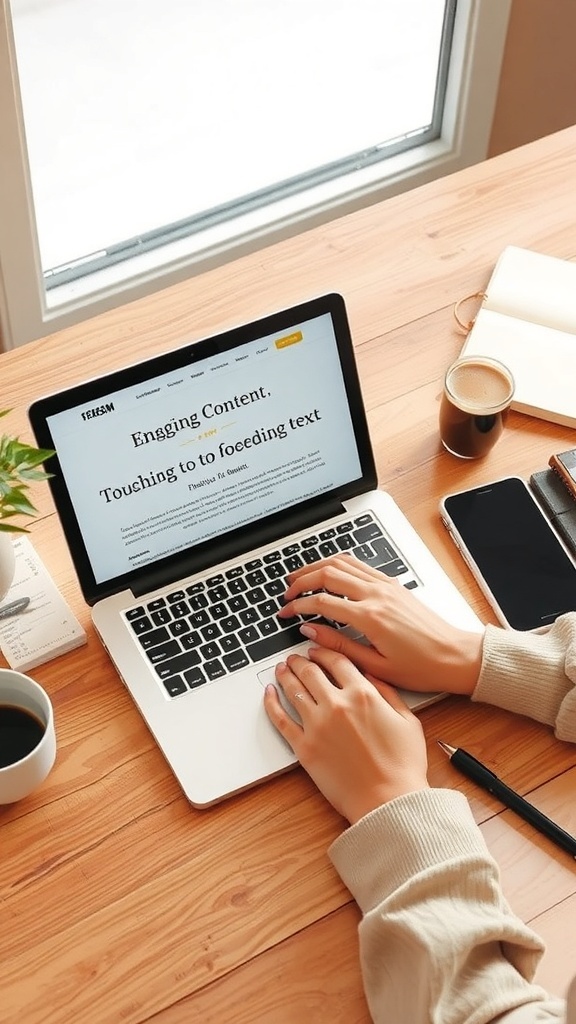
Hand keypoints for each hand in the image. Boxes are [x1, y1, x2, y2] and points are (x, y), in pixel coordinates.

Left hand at [264, 646, 428, 823]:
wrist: (388, 800)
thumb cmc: (403, 765)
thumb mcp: (407, 721)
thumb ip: (388, 693)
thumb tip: (371, 676)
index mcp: (363, 694)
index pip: (337, 662)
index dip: (324, 652)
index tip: (317, 651)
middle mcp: (336, 704)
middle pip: (311, 672)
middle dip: (301, 661)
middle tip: (295, 658)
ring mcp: (317, 725)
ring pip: (293, 690)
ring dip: (285, 676)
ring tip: (281, 669)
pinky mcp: (304, 748)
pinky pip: (281, 720)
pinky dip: (271, 703)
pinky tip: (268, 694)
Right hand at [278, 555, 482, 695]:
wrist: (455, 656)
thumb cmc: (422, 667)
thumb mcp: (375, 666)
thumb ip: (339, 646)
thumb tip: (311, 633)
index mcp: (371, 617)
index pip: (322, 602)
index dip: (297, 605)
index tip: (285, 612)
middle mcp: (378, 595)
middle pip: (328, 573)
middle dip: (302, 580)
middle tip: (286, 593)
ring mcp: (387, 586)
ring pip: (343, 562)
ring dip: (317, 567)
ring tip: (300, 578)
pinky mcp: (394, 585)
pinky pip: (360, 565)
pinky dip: (339, 564)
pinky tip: (329, 572)